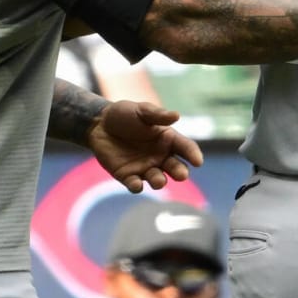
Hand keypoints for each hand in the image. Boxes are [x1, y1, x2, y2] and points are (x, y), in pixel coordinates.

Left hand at [88, 100, 203, 193]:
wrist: (99, 124)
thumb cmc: (124, 115)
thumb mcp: (141, 111)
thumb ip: (157, 115)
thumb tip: (176, 115)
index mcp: (168, 139)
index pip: (185, 148)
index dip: (193, 154)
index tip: (198, 161)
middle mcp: (160, 156)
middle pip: (176, 167)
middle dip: (180, 172)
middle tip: (181, 175)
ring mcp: (145, 168)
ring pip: (158, 179)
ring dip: (159, 181)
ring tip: (159, 180)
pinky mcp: (128, 176)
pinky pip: (135, 185)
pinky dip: (137, 186)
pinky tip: (137, 184)